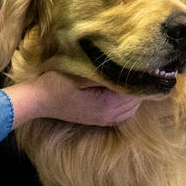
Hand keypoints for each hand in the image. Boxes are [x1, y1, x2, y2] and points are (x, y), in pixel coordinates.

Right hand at [6, 71, 142, 126]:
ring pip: (131, 109)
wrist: (38, 101)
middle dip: (140, 86)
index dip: (142, 78)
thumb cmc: (56, 84)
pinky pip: (122, 115)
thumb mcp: (78, 73)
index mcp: (106, 104)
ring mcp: (104, 120)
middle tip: (142, 68)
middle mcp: (109, 115)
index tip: (146, 64)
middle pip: (136, 102)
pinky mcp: (99, 120)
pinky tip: (123, 93)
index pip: (135, 91)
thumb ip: (102, 72)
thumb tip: (124, 65)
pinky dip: (127, 104)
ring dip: (134, 95)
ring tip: (133, 78)